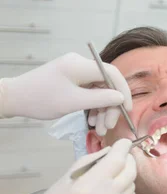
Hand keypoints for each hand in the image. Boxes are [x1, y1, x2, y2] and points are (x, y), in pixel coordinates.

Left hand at [0, 53, 131, 128]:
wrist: (14, 99)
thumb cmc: (41, 99)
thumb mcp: (73, 102)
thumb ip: (100, 99)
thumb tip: (121, 98)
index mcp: (80, 65)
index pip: (112, 73)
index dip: (123, 90)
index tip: (126, 109)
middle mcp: (80, 65)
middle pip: (106, 84)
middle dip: (110, 106)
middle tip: (108, 126)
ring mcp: (76, 73)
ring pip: (99, 91)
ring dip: (102, 110)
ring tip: (99, 128)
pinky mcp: (72, 81)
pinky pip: (89, 93)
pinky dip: (92, 107)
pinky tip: (91, 120)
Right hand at [0, 139, 137, 193]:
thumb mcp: (62, 181)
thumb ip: (88, 163)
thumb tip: (110, 152)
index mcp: (88, 185)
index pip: (117, 159)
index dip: (123, 147)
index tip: (124, 143)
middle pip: (130, 172)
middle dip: (128, 161)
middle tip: (122, 159)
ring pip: (131, 188)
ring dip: (126, 179)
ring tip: (114, 179)